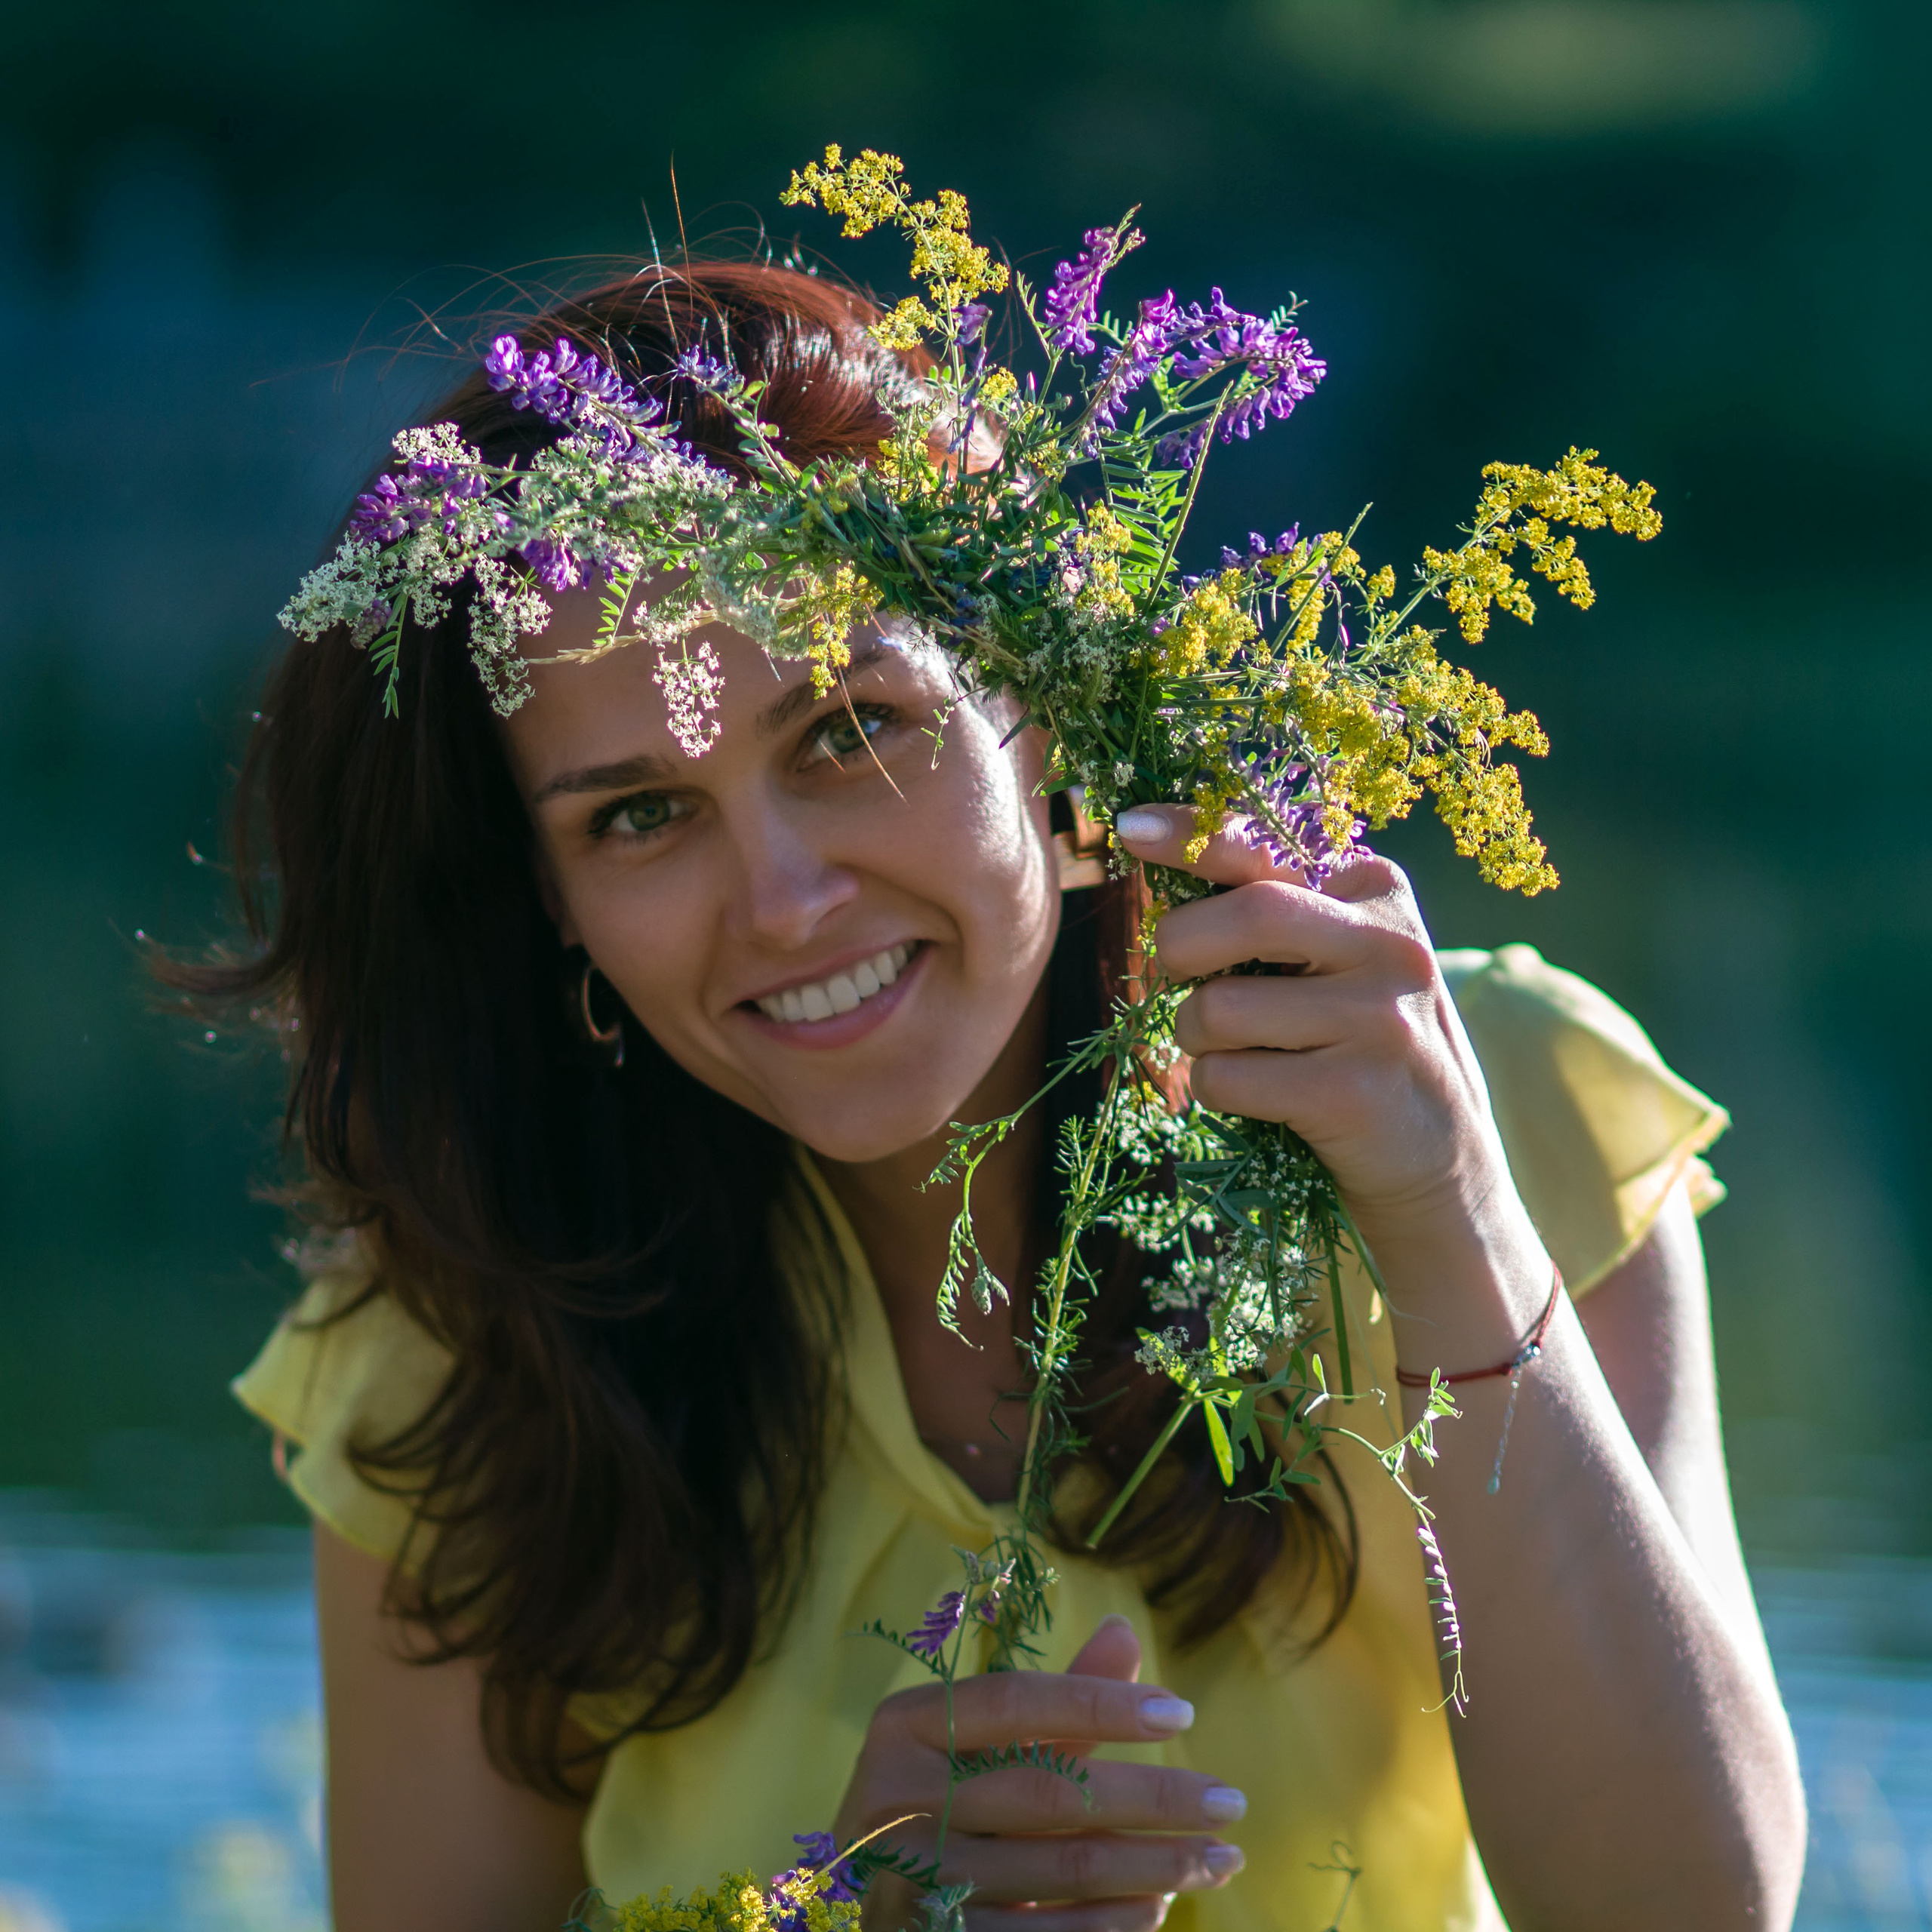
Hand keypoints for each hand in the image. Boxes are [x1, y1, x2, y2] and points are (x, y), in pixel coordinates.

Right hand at [835, 1616, 1245, 1931]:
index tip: (1182, 1712)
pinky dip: (1110, 1923)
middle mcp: (896, 1800)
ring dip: (1152, 1866)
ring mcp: (910, 1881)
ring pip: (1057, 1870)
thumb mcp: (981, 1746)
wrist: (861, 1908)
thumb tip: (1125, 1631)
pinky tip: (1158, 1905)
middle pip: (1048, 1792)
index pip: (1015, 1703)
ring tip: (1219, 1858)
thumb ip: (1056, 1702)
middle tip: (1231, 1802)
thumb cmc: (942, 1803)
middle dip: (1153, 1798)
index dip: (1099, 1704)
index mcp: (905, 1727)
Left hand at [1113, 806, 1514, 1255]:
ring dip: (1196, 1036)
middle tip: (1183, 978)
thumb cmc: (1357, 1038)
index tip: (1128, 828)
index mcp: (1378, 891)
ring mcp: (1379, 1021)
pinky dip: (1217, 1089)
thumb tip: (1150, 839)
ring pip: (1220, 1007)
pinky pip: (1227, 1078)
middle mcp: (1391, 945)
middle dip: (1181, 948)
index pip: (1270, 846)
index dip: (1192, 835)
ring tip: (1238, 1051)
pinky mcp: (1353, 1094)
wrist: (1441, 1159)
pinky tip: (1264, 1097)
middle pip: (1246, 916)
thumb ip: (1272, 902)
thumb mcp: (1337, 954)